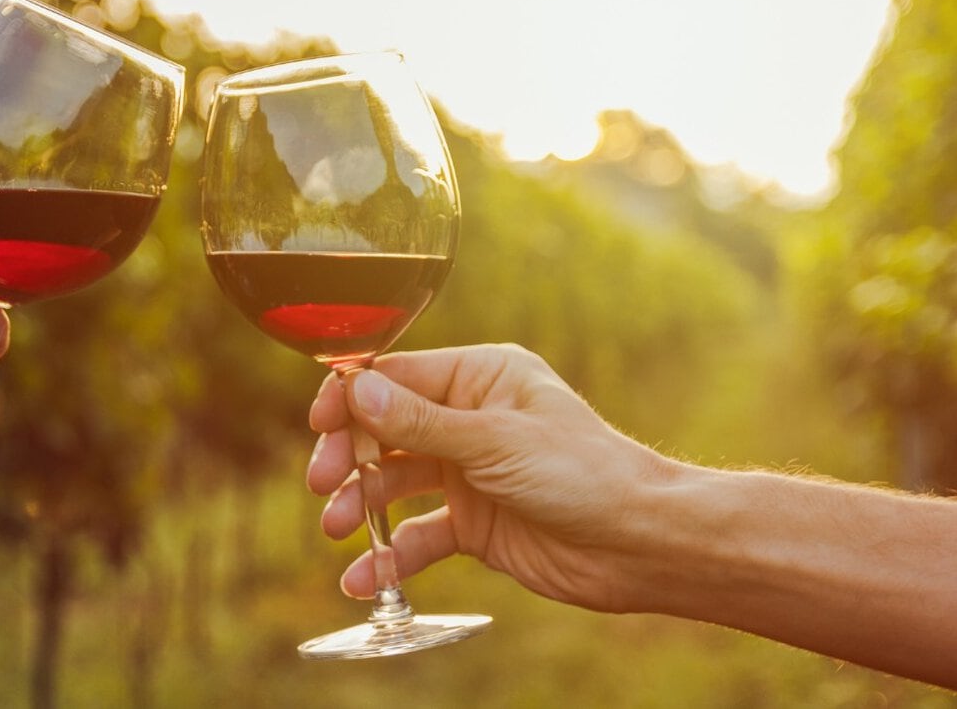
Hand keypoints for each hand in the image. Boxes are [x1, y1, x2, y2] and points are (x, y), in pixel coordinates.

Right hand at [307, 344, 677, 611]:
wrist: (638, 544)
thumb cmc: (583, 473)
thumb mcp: (495, 442)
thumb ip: (420, 423)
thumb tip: (355, 389)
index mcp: (480, 377)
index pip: (396, 376)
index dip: (351, 398)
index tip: (319, 425)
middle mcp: (468, 419)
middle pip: (383, 430)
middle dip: (349, 456)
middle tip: (323, 484)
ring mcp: (467, 472)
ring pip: (392, 483)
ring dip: (360, 504)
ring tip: (338, 530)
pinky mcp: (472, 523)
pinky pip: (417, 534)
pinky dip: (389, 555)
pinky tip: (366, 578)